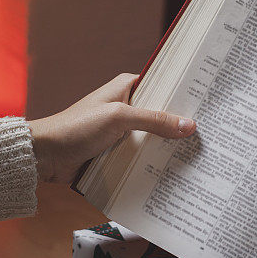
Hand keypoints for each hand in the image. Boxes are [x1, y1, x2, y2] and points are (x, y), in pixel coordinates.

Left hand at [28, 73, 195, 182]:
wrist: (45, 156)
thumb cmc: (76, 127)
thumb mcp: (118, 118)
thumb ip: (154, 120)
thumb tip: (188, 125)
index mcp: (127, 87)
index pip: (163, 86)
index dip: (184, 93)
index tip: (209, 102)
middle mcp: (127, 106)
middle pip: (162, 114)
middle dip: (181, 124)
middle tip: (211, 134)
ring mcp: (122, 131)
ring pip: (153, 137)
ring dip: (168, 147)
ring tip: (200, 155)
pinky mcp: (117, 151)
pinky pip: (141, 156)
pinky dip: (154, 162)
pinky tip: (175, 171)